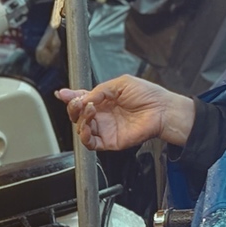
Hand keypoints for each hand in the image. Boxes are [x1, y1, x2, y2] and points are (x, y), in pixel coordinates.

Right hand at [55, 76, 196, 150]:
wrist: (162, 111)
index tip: (63, 94)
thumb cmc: (148, 95)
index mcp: (104, 100)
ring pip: (81, 128)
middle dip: (73, 108)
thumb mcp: (120, 83)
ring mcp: (106, 128)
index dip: (71, 97)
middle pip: (78, 114)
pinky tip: (87, 127)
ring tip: (89, 109)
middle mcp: (103, 115)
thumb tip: (82, 97)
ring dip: (80, 119)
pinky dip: (84, 136)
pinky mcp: (110, 141)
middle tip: (77, 102)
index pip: (82, 99)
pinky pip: (90, 143)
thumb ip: (99, 90)